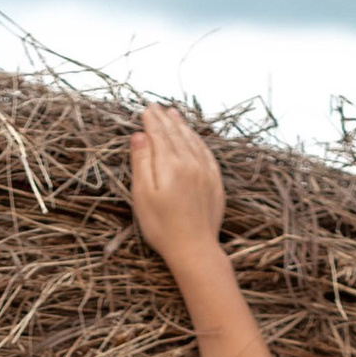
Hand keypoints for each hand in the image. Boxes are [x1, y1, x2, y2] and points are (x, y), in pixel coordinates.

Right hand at [130, 104, 227, 274]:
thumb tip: (140, 135)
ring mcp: (205, 172)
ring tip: (175, 115)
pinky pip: (207, 154)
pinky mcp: (215, 183)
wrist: (194, 249)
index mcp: (170, 164)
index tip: (146, 109)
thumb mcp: (143, 195)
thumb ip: (142, 162)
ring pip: (193, 141)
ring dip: (182, 126)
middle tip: (157, 107)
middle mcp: (190, 163)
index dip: (152, 120)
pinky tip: (195, 138)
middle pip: (176, 134)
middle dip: (165, 119)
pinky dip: (199, 142)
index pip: (159, 134)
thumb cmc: (161, 226)